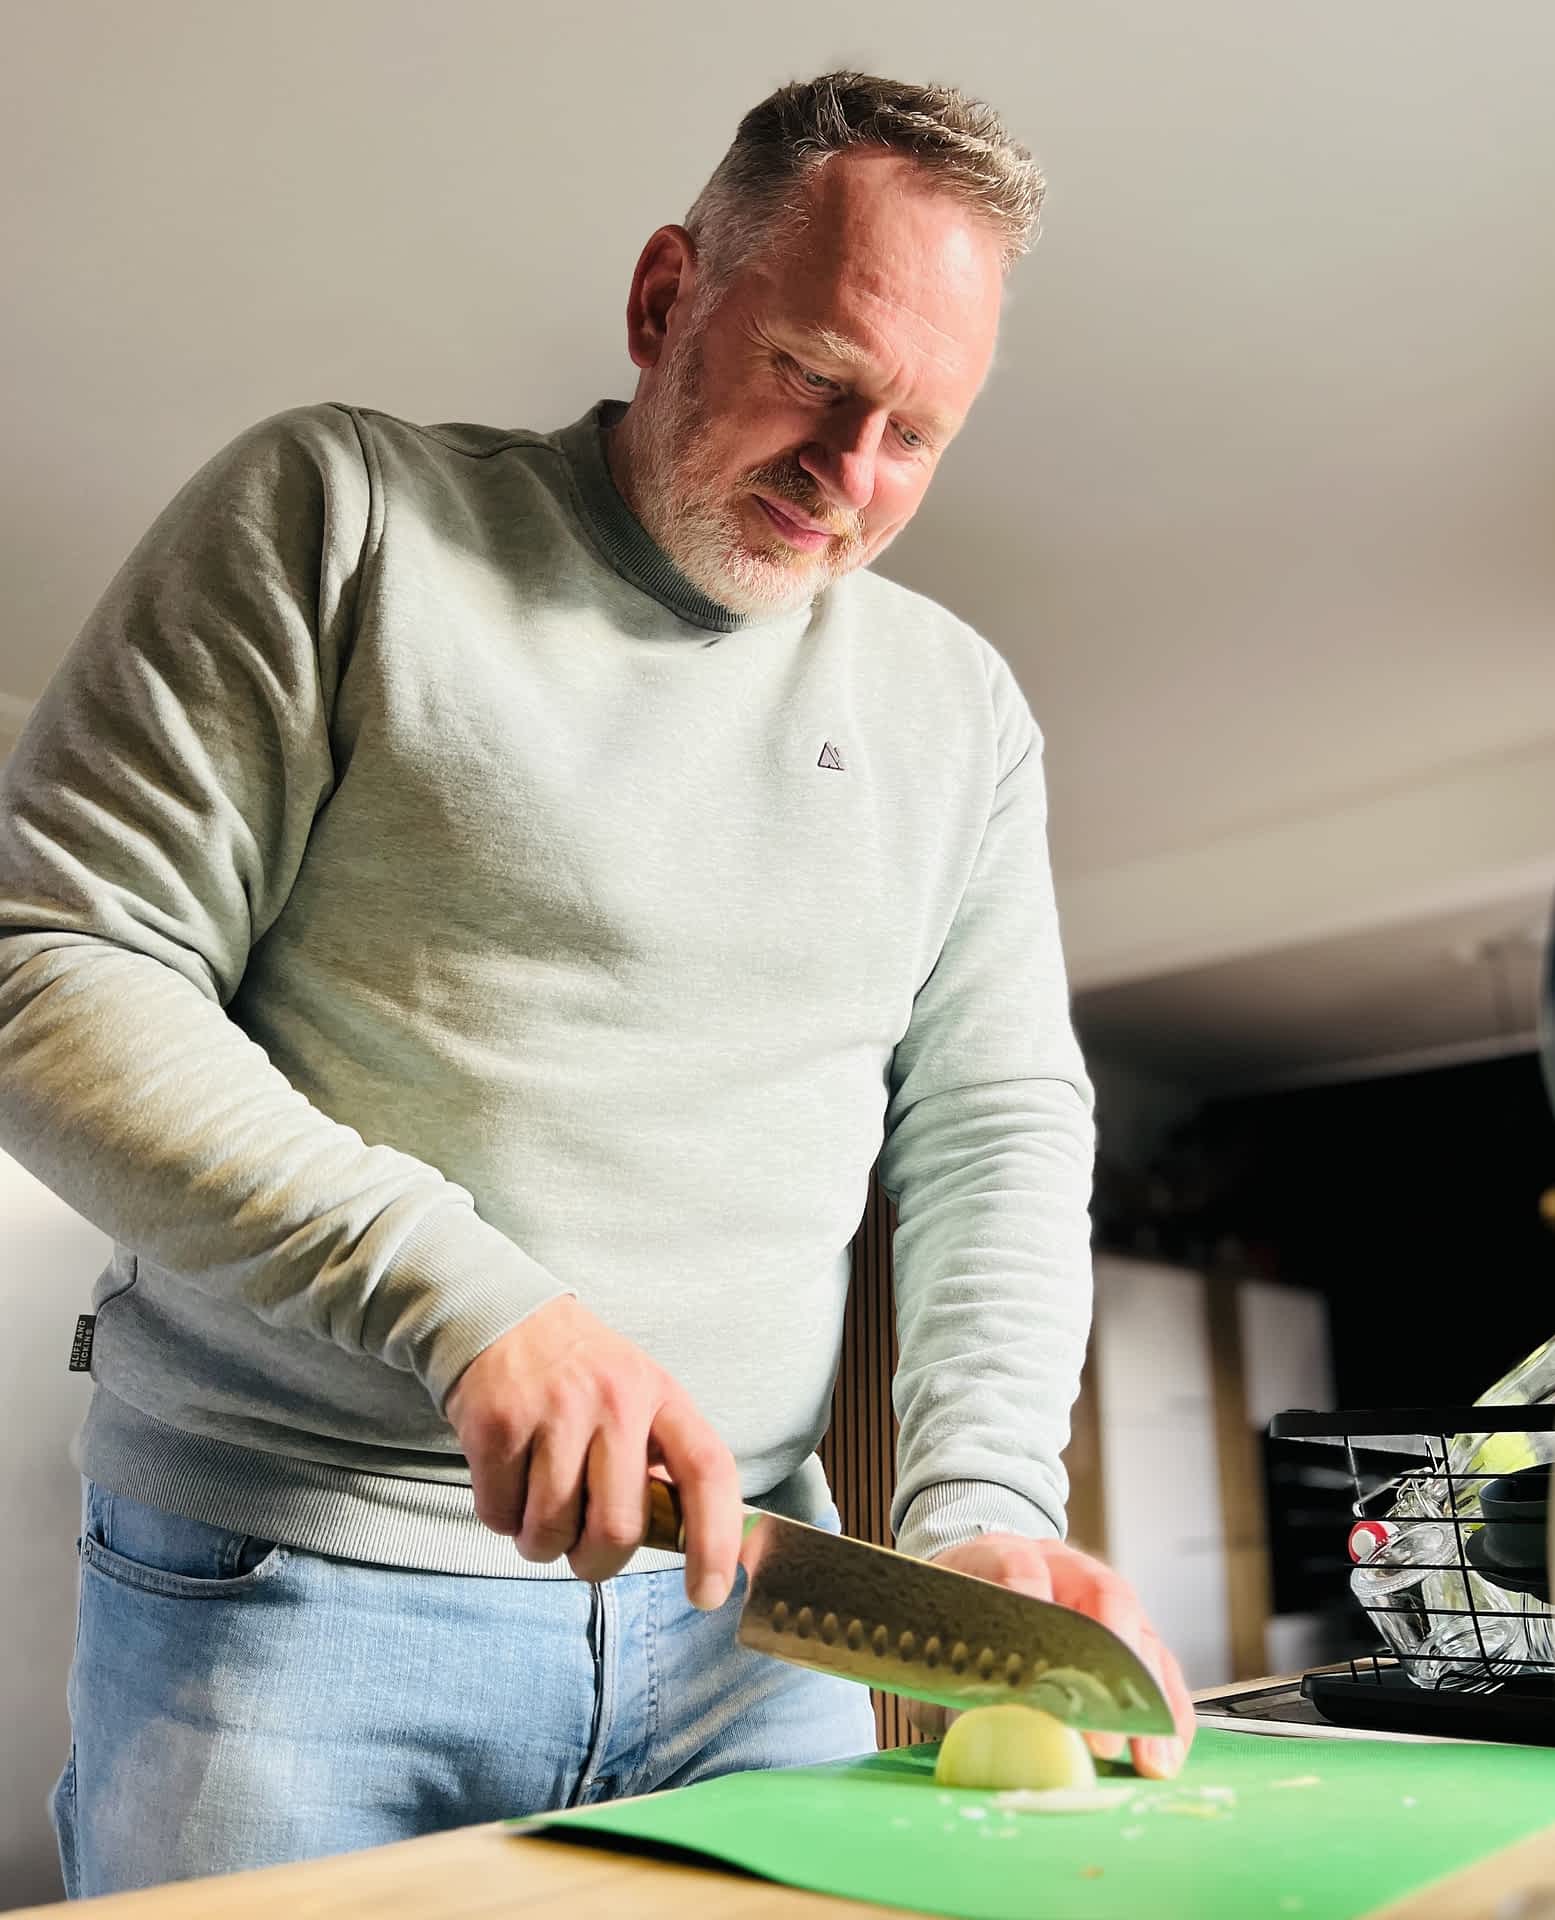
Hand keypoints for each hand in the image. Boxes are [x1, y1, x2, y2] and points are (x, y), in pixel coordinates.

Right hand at [444, 1295, 742, 1607]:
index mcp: (661, 1395)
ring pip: (552, 1531)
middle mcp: (614, 1399)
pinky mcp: (497, 1424)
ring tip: (539, 1507)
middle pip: (618, 1527)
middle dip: (596, 1561)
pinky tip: (508, 1479)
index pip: (707, 1471)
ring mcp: (554, 1410)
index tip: (708, 1595)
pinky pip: (500, 1516)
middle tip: (583, 1548)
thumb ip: (661, 1461)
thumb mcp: (638, 1394)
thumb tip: (696, 1545)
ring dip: (541, 1543)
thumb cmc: (580, 1374)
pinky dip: (502, 1518)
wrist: (500, 1315)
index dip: (715, 1540)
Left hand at [909, 1535, 1195, 1779]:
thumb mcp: (938, 1647)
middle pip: (1102, 1595)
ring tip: (1148, 1759)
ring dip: (1148, 1699)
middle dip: (1108, 1665)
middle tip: (1101, 1734)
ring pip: (1141, 1633)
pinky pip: (1159, 1666)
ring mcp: (1104, 1597)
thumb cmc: (954, 1623)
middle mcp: (1063, 1566)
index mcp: (1002, 1554)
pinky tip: (1163, 1754)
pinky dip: (1165, 1712)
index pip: (1018, 1564)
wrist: (974, 1587)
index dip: (1029, 1599)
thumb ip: (959, 1685)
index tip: (1034, 1655)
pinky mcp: (1130, 1633)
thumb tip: (993, 1732)